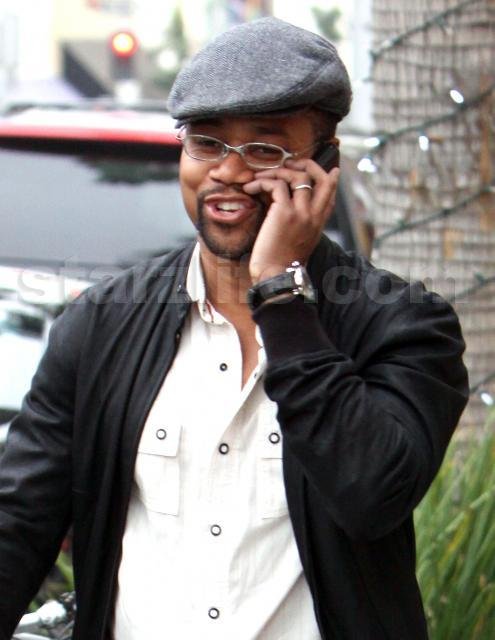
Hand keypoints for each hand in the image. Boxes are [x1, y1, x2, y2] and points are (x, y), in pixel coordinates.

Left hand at [243, 159, 339, 282]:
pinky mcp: (284, 211)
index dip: (329, 178)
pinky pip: (276, 184)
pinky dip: (261, 182)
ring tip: (259, 177)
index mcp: (318, 223)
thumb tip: (285, 207)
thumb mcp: (298, 242)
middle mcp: (314, 215)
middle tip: (289, 162)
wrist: (275, 276)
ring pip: (297, 176)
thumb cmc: (281, 263)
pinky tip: (249, 188)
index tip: (327, 169)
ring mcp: (301, 212)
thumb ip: (299, 224)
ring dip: (276, 171)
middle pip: (321, 178)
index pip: (330, 193)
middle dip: (307, 164)